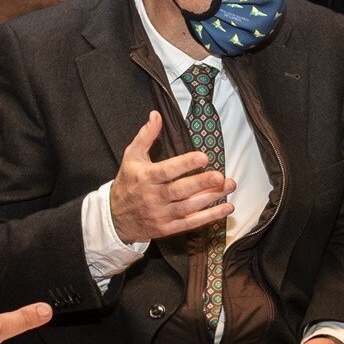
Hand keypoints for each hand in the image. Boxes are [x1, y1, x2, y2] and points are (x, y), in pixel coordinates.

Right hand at [109, 111, 235, 244]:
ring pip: (188, 207)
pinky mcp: (167, 228)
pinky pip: (191, 223)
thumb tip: (156, 115)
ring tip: (229, 186)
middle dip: (201, 183)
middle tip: (220, 176)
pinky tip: (226, 208)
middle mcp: (153, 197)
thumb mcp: (131, 157)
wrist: (114, 218)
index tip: (203, 157)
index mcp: (145, 177)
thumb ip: (145, 136)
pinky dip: (209, 216)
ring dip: (211, 198)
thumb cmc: (127, 183)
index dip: (185, 164)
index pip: (167, 171)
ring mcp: (161, 215)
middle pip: (180, 191)